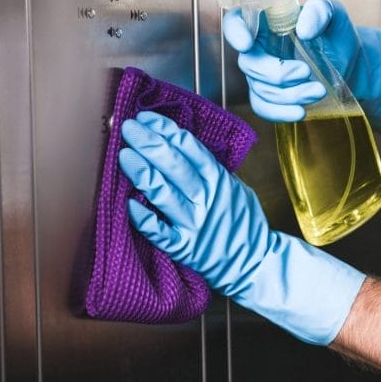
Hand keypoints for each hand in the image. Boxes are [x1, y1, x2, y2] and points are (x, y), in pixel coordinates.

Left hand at [119, 111, 365, 344]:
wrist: (255, 262)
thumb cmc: (244, 223)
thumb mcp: (235, 188)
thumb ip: (211, 170)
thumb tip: (180, 148)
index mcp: (218, 179)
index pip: (188, 147)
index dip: (165, 130)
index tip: (146, 118)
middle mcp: (205, 199)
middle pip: (172, 164)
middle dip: (147, 142)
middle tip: (129, 129)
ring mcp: (194, 223)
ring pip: (163, 192)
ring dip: (141, 172)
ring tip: (124, 155)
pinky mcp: (184, 248)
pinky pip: (160, 232)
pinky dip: (144, 219)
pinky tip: (129, 205)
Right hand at [222, 0, 380, 129]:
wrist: (350, 67)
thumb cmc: (337, 36)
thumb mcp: (335, 17)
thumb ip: (320, 12)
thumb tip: (303, 30)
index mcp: (267, 21)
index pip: (237, 20)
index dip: (235, 31)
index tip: (247, 44)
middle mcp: (259, 47)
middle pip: (248, 63)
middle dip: (277, 73)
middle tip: (307, 72)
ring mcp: (261, 74)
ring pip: (260, 88)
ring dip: (290, 94)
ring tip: (320, 90)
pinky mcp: (269, 96)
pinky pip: (263, 108)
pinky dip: (281, 113)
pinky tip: (301, 112)